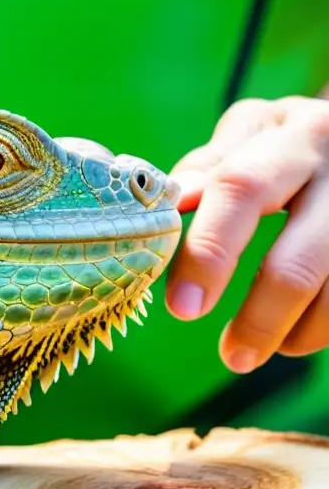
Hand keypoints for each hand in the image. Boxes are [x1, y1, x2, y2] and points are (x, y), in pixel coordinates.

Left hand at [165, 95, 328, 372]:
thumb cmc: (286, 142)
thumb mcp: (251, 132)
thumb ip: (209, 167)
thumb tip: (175, 203)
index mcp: (291, 137)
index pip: (242, 190)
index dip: (209, 251)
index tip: (182, 308)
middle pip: (299, 263)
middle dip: (260, 318)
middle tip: (233, 356)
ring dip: (295, 334)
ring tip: (258, 351)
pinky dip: (322, 328)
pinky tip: (297, 335)